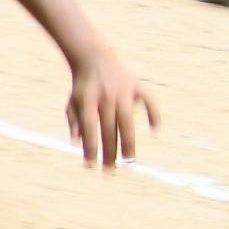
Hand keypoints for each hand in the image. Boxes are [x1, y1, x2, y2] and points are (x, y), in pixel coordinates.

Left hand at [64, 51, 155, 167]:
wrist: (95, 58)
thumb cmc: (83, 86)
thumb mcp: (73, 102)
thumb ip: (75, 122)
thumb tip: (78, 143)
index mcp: (87, 100)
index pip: (89, 129)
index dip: (90, 147)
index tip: (90, 166)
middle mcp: (106, 96)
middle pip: (108, 129)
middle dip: (109, 151)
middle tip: (109, 170)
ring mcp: (123, 91)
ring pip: (127, 121)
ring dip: (128, 142)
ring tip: (129, 160)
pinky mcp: (137, 85)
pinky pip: (149, 102)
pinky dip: (154, 116)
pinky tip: (155, 132)